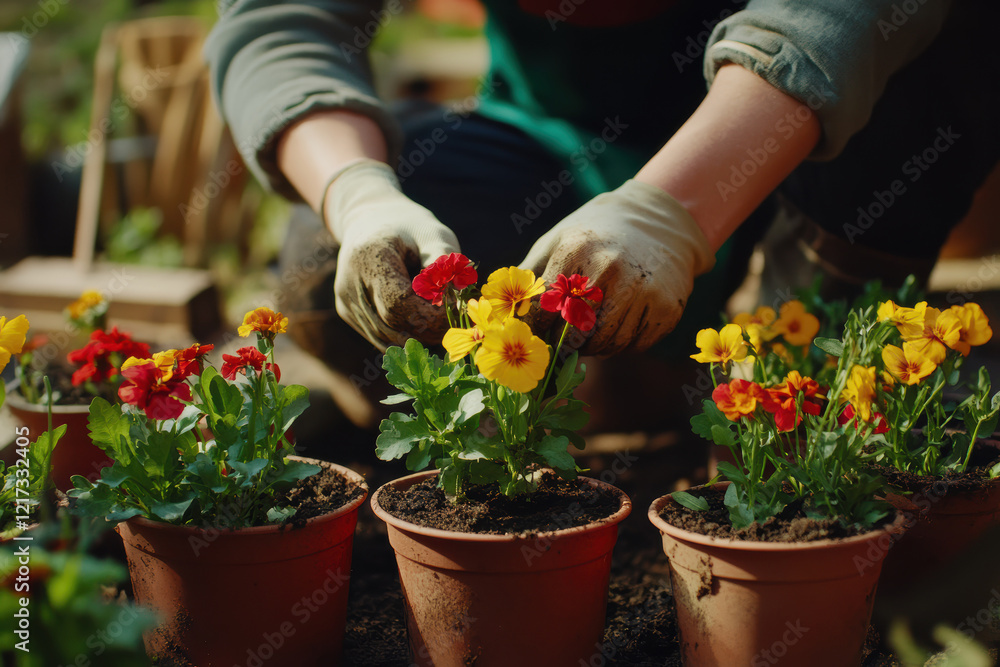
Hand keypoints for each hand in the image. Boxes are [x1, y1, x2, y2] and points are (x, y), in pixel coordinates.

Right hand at [324, 160, 458, 349]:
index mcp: (369, 257)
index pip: (398, 303)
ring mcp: (346, 301)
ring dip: (419, 337)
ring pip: (386, 338)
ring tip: (442, 321)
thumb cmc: (409, 227)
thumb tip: (457, 297)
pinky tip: (423, 324)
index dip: (429, 315)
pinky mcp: (347, 313)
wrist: (370, 222)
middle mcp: (350, 283)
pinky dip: (405, 336)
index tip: (456, 310)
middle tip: (455, 322)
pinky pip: (380, 337)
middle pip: (392, 324)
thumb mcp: (433, 234)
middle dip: (428, 329)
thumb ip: (445, 264)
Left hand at [520, 180, 714, 355]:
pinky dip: (622, 343)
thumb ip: (528, 277)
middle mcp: (610, 270)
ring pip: (605, 346)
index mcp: (576, 251)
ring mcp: (642, 290)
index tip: (532, 337)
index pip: (543, 311)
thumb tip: (500, 315)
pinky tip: (620, 322)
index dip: (534, 330)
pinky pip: (634, 346)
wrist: (659, 219)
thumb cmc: (595, 235)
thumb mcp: (556, 241)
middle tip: (560, 341)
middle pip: (573, 334)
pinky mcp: (667, 308)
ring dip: (593, 347)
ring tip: (590, 330)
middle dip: (563, 344)